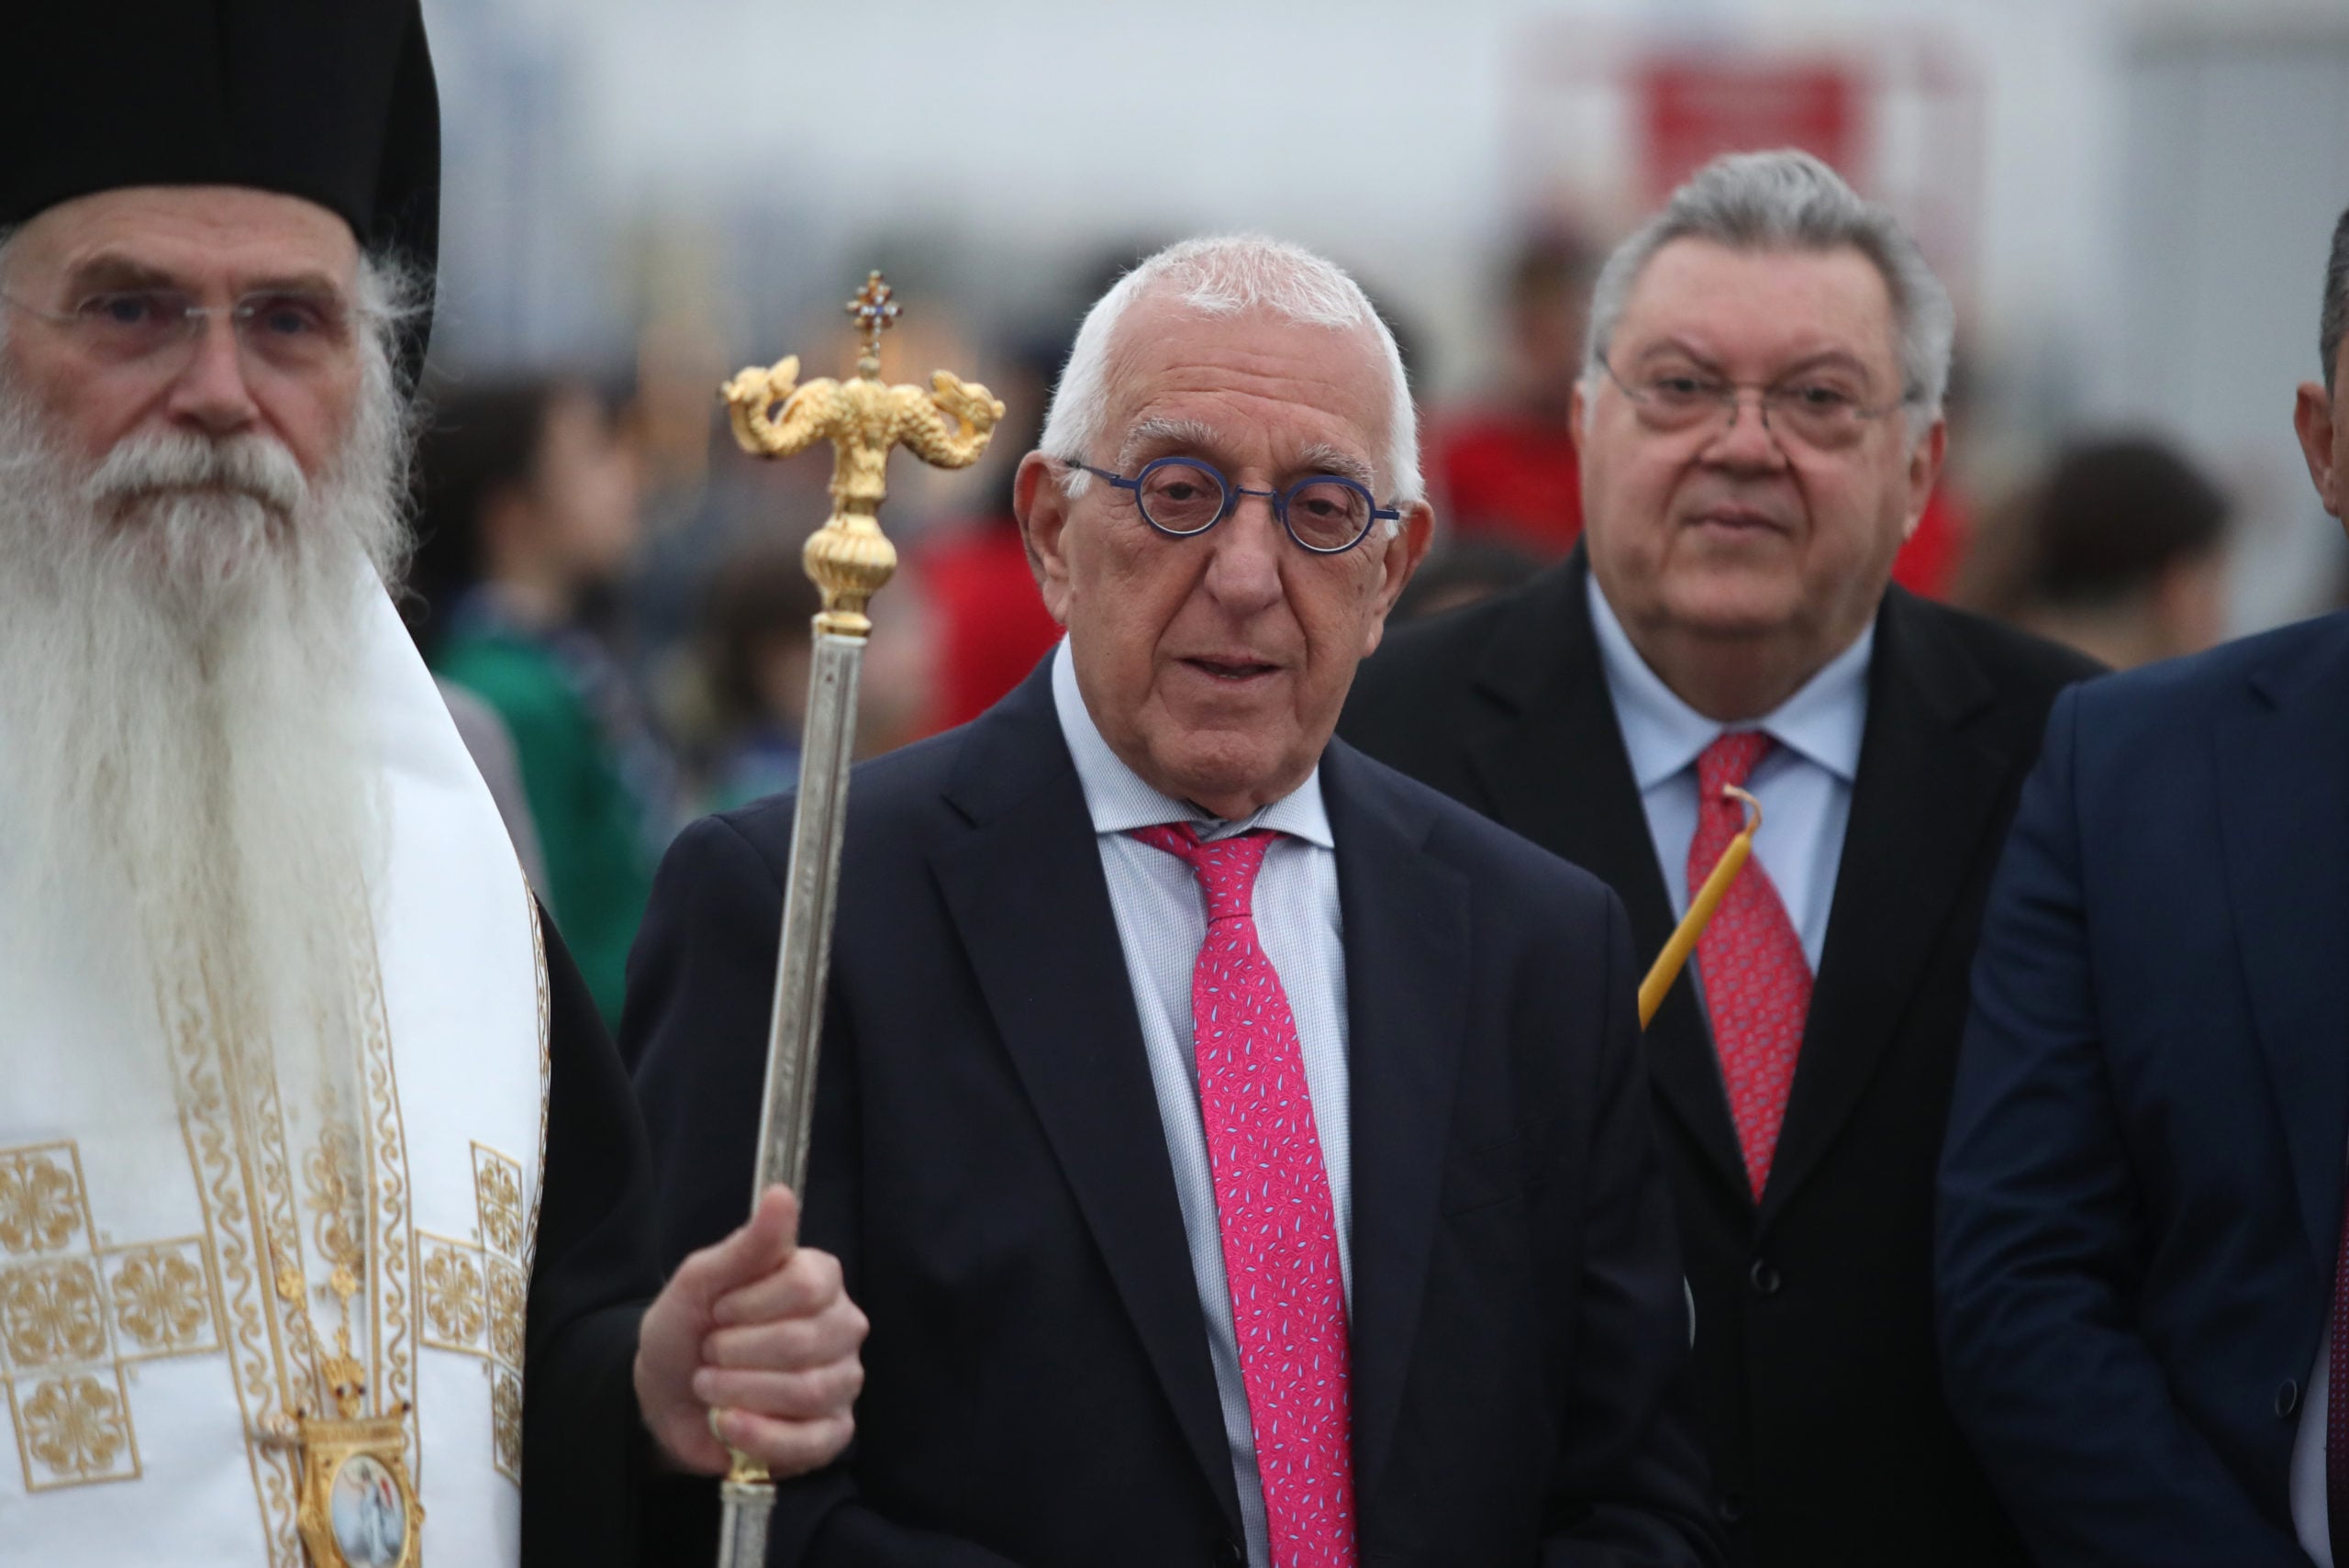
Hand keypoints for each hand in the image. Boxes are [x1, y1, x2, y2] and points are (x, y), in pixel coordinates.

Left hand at [634, 1185, 867, 1477]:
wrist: (667, 1396)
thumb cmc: (688, 1329)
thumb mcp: (701, 1281)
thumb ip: (747, 1245)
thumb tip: (781, 1193)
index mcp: (819, 1280)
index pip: (808, 1285)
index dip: (751, 1304)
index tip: (718, 1311)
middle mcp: (842, 1327)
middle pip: (807, 1340)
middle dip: (738, 1353)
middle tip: (710, 1354)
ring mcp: (843, 1382)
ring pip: (810, 1391)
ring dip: (741, 1392)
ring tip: (711, 1388)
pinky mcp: (832, 1433)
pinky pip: (813, 1440)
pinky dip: (761, 1435)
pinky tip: (728, 1425)